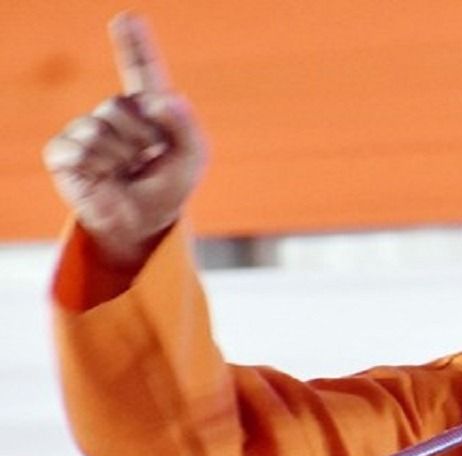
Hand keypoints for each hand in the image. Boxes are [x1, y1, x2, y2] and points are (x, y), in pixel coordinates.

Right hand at [43, 13, 205, 268]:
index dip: (134, 43)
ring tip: (127, 171)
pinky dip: (99, 165)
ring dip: (122, 155)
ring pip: (102, 126)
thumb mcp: (193, 158)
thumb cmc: (168, 188)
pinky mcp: (64, 152)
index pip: (141, 68)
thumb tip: (164, 100)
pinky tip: (104, 177)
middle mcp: (114, 113)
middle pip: (123, 104)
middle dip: (142, 136)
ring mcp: (86, 130)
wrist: (144, 224)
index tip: (128, 18)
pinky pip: (81, 147)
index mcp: (149, 108)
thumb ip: (186, 127)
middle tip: (146, 160)